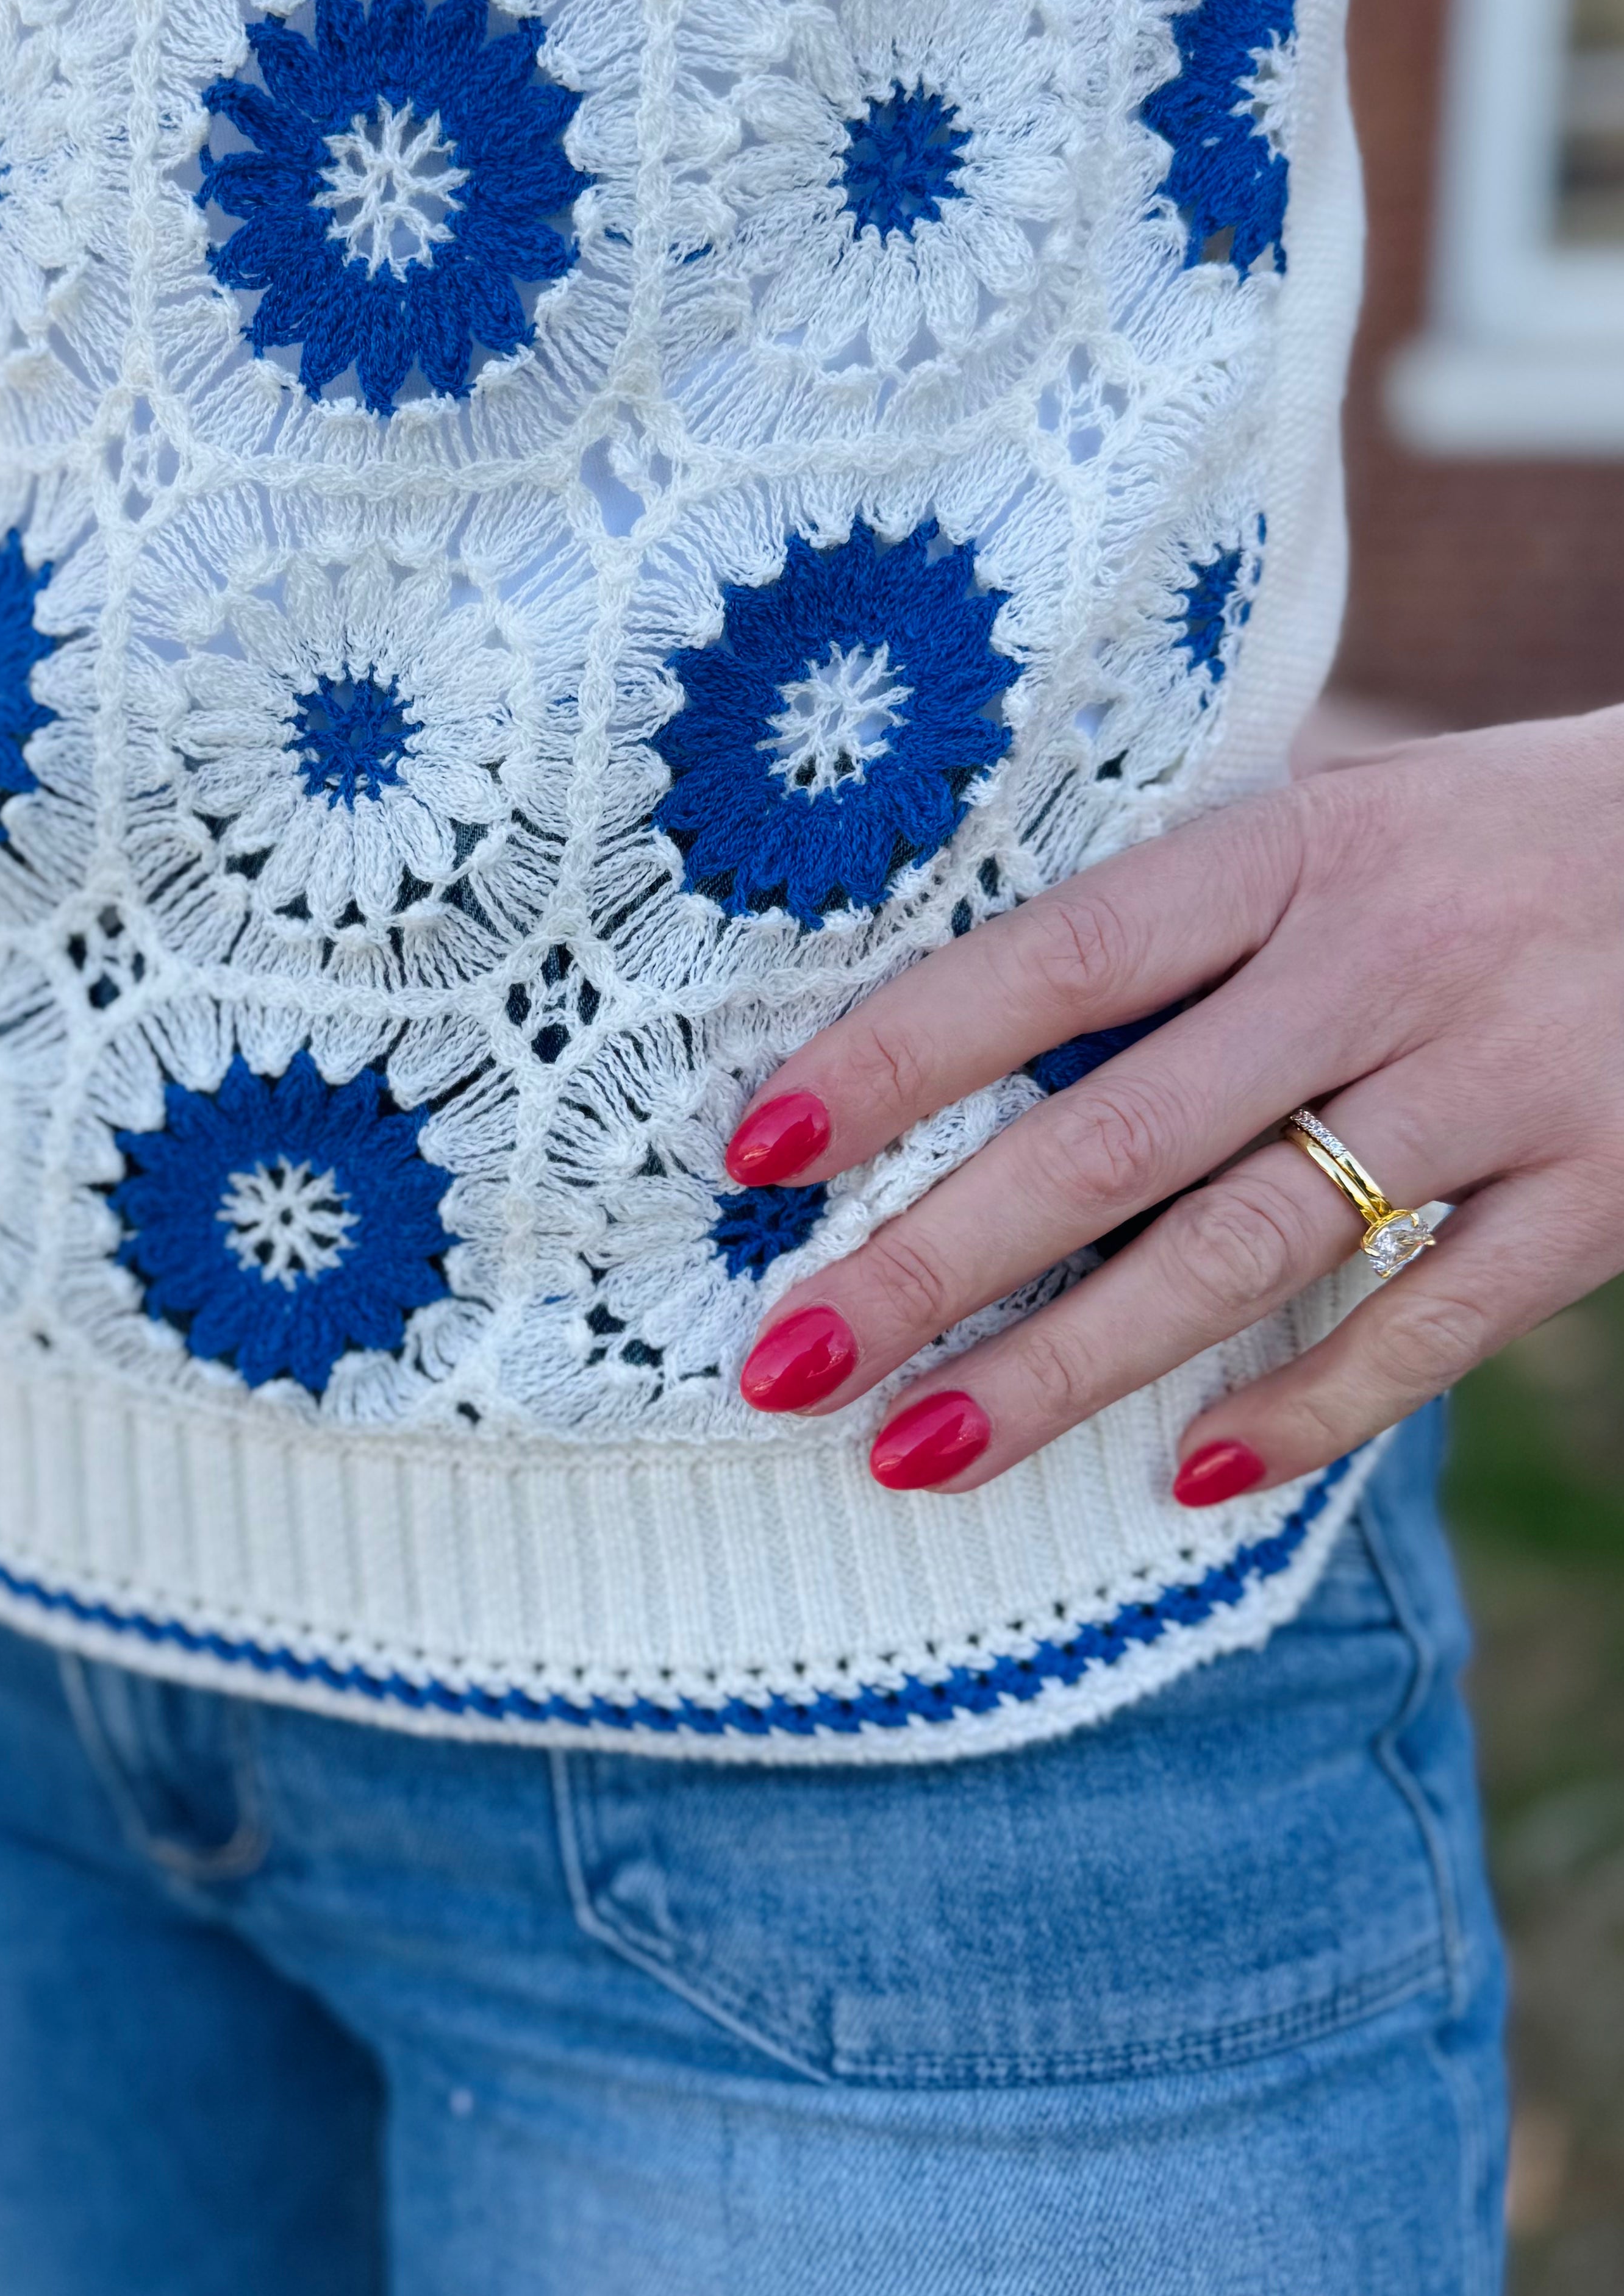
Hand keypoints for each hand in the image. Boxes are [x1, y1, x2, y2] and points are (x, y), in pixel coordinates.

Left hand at [726, 708, 1623, 1500]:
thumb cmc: (1496, 839)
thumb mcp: (1342, 821)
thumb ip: (1189, 919)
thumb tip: (972, 1029)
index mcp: (1297, 849)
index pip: (1059, 957)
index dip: (902, 1053)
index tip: (757, 1148)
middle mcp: (1386, 961)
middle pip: (1121, 1132)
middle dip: (936, 1261)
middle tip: (786, 1363)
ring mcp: (1502, 1082)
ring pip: (1248, 1248)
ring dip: (1071, 1366)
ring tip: (919, 1454)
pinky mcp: (1605, 1190)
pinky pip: (1435, 1319)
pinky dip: (1310, 1404)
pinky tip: (1189, 1474)